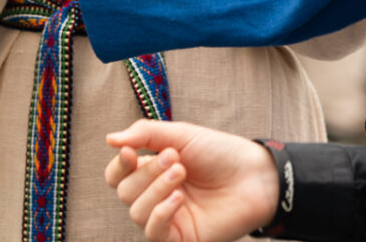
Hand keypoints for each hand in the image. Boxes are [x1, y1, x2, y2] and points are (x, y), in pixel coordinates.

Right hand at [104, 120, 280, 241]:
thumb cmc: (221, 153)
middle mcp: (155, 197)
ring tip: (182, 173)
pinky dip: (161, 213)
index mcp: (152, 172)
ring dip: (156, 190)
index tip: (130, 152)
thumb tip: (109, 139)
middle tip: (175, 158)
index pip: (116, 176)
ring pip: (136, 212)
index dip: (118, 165)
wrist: (255, 174)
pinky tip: (178, 198)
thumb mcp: (181, 135)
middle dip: (146, 173)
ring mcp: (167, 219)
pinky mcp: (180, 238)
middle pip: (124, 193)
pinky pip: (153, 233)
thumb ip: (145, 134)